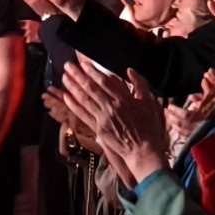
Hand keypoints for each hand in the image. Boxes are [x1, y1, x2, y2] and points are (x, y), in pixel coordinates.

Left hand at [49, 58, 167, 185]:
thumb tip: (129, 71)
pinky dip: (74, 105)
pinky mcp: (98, 129)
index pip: (105, 81)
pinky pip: (83, 114)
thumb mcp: (150, 102)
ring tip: (64, 77)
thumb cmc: (149, 127)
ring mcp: (103, 118)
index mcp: (124, 99)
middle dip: (78, 75)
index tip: (84, 63)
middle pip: (91, 87)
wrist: (143, 150)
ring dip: (73, 87)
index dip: (93, 71)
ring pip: (84, 99)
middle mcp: (111, 106)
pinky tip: (67, 97)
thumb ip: (140, 84)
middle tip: (68, 65)